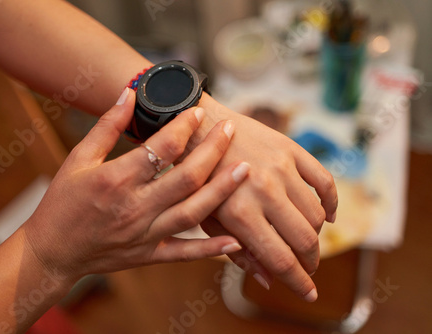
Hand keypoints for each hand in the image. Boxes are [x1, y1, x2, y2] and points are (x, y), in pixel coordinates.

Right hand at [22, 88, 249, 283]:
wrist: (51, 251)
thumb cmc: (62, 203)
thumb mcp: (78, 159)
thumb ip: (106, 127)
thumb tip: (129, 94)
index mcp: (116, 180)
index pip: (161, 148)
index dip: (184, 126)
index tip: (198, 112)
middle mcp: (135, 208)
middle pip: (187, 178)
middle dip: (213, 151)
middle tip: (230, 130)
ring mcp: (145, 235)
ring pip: (193, 213)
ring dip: (222, 191)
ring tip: (245, 170)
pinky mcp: (149, 255)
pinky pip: (185, 253)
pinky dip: (211, 249)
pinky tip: (235, 240)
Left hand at [196, 95, 337, 301]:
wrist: (197, 130)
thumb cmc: (198, 181)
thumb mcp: (207, 221)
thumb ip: (238, 252)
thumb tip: (268, 282)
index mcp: (240, 213)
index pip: (280, 259)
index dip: (298, 282)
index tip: (309, 294)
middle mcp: (264, 191)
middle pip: (305, 240)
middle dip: (310, 262)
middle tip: (308, 268)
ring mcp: (281, 169)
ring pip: (317, 215)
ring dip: (316, 236)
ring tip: (305, 240)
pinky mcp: (291, 150)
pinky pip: (325, 182)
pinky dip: (331, 202)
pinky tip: (327, 215)